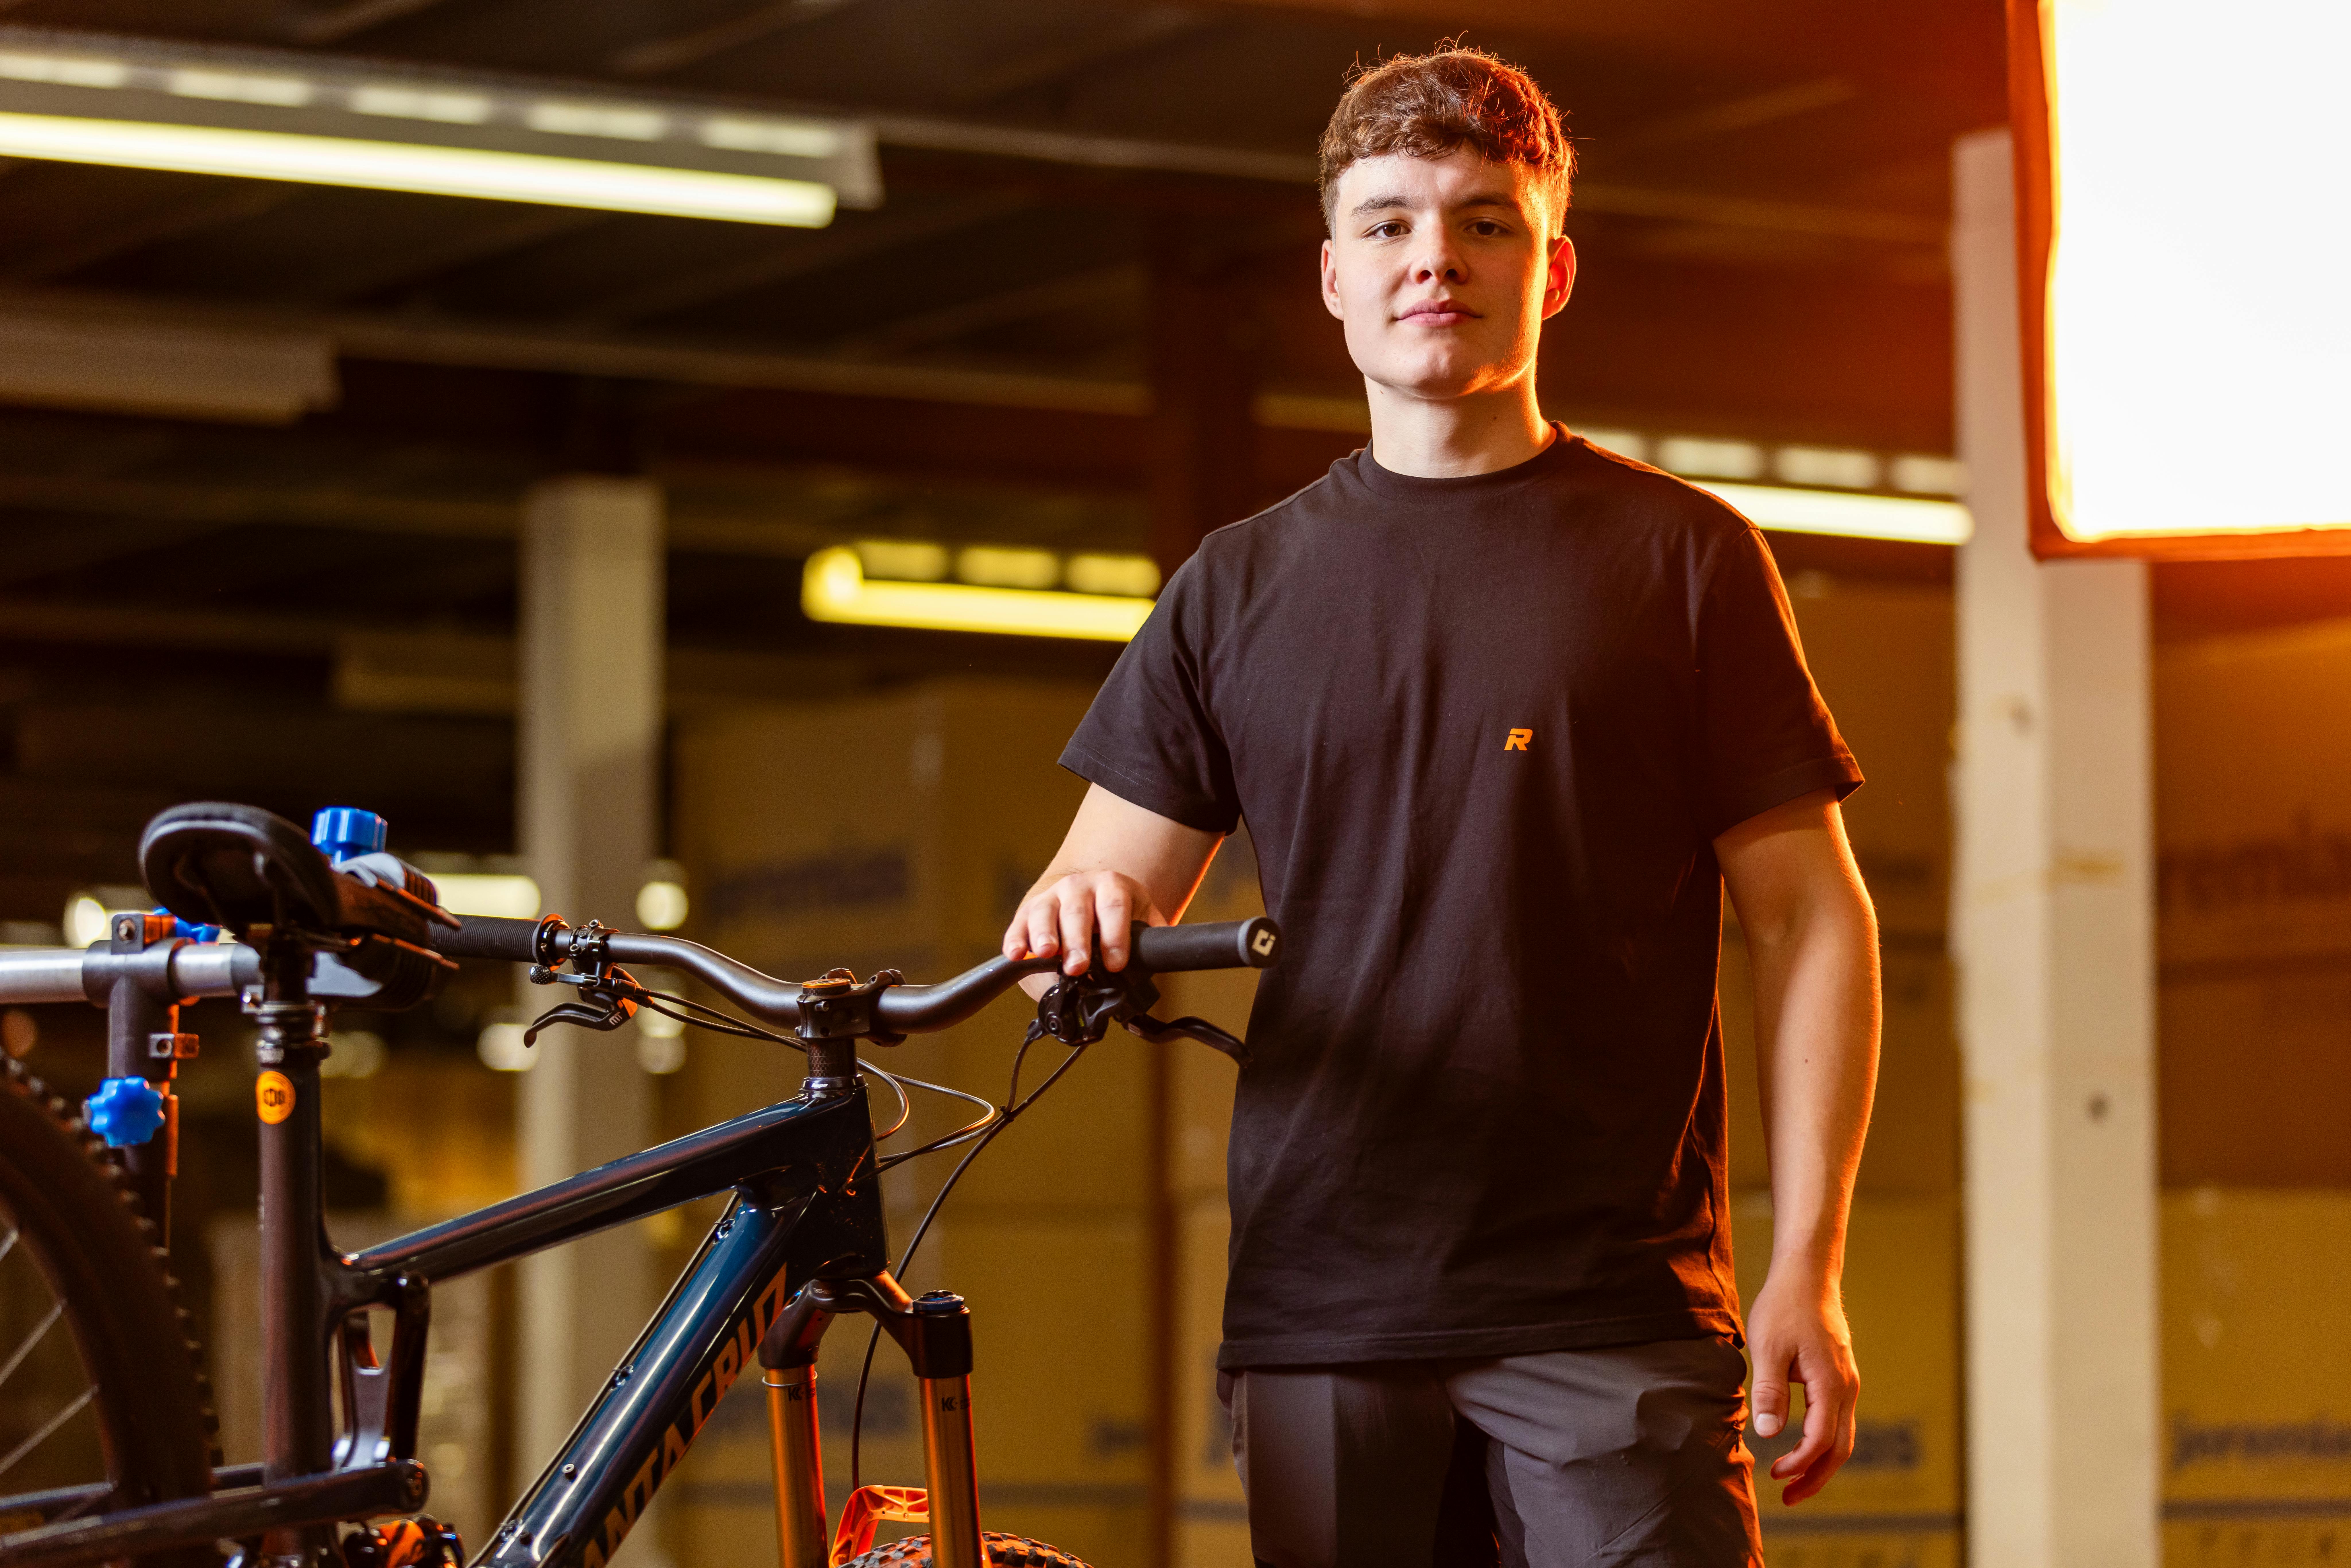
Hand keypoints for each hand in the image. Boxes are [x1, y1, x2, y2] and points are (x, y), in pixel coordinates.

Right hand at [1003, 870, 1163, 978]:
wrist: (1088, 896)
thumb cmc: (1115, 918)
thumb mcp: (1140, 920)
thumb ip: (1146, 942)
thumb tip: (1152, 967)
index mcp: (1111, 886)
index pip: (1114, 907)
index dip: (1115, 936)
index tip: (1115, 964)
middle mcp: (1079, 887)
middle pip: (1077, 911)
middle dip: (1077, 941)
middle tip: (1077, 966)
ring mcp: (1051, 897)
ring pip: (1045, 912)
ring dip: (1044, 934)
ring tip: (1046, 953)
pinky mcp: (1028, 911)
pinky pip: (1019, 924)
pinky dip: (1016, 939)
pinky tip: (1015, 954)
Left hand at [1745, 1266, 1858, 1504]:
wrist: (1807, 1275)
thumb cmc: (1785, 1306)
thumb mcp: (1768, 1347)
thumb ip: (1769, 1391)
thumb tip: (1769, 1433)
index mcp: (1831, 1384)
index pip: (1821, 1440)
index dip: (1799, 1463)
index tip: (1774, 1474)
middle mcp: (1847, 1387)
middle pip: (1840, 1448)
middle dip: (1816, 1476)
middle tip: (1789, 1497)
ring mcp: (1847, 1382)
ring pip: (1842, 1436)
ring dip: (1820, 1462)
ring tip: (1793, 1480)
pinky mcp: (1840, 1376)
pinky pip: (1838, 1419)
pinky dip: (1823, 1441)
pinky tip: (1802, 1446)